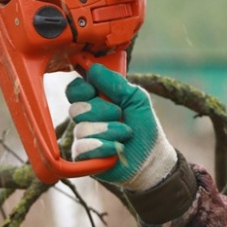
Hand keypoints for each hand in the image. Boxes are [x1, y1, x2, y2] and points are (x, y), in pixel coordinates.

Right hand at [66, 64, 176, 190]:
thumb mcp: (136, 98)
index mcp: (94, 101)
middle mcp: (85, 119)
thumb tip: (94, 68)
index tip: (95, 91)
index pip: (74, 90)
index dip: (82, 89)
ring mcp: (82, 139)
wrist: (152, 158)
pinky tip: (117, 149)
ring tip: (125, 135)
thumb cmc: (144, 127)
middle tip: (119, 114)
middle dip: (102, 111)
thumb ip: (116, 82)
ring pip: (82, 129)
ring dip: (110, 130)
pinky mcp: (83, 159)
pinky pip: (83, 148)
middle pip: (76, 108)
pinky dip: (105, 147)